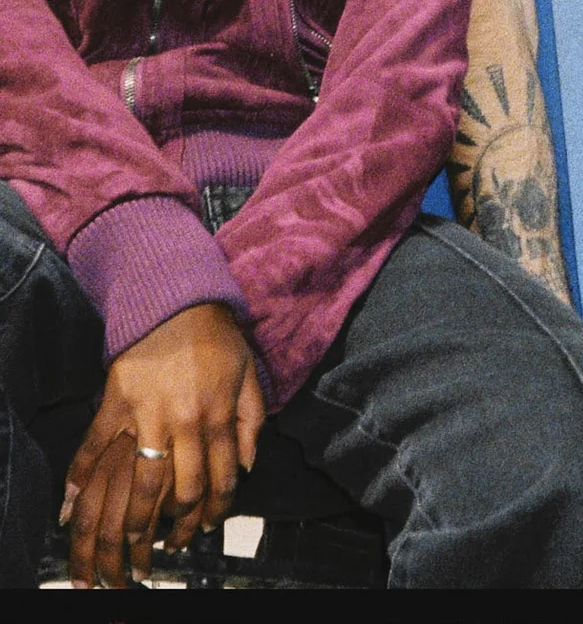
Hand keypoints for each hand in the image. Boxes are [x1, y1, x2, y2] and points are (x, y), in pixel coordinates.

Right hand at [61, 303, 263, 587]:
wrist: (176, 297)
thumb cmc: (216, 336)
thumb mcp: (247, 374)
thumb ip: (251, 422)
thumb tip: (246, 467)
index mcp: (218, 415)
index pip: (221, 478)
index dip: (216, 509)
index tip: (208, 524)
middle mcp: (185, 420)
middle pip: (184, 487)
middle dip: (179, 523)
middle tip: (171, 542)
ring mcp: (149, 412)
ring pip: (145, 478)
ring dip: (140, 515)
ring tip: (135, 536)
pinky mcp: (117, 400)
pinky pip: (96, 443)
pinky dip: (82, 473)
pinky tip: (74, 499)